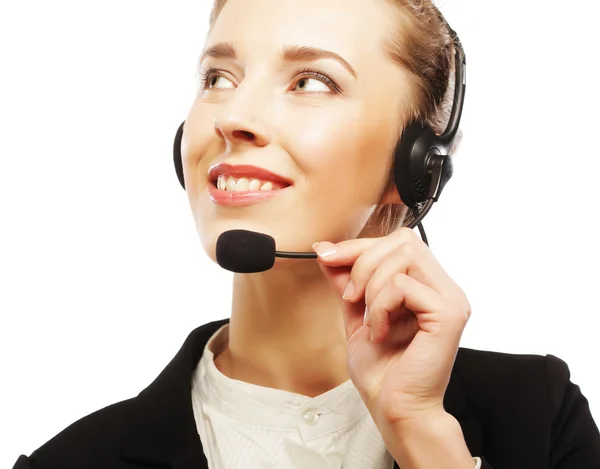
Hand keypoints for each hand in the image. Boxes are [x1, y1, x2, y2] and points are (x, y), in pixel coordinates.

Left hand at [313, 227, 471, 425]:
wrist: (394, 408)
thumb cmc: (381, 369)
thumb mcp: (356, 314)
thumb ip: (347, 280)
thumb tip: (326, 249)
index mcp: (427, 285)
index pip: (398, 241)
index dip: (359, 245)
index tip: (326, 255)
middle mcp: (443, 287)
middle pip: (403, 240)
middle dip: (363, 262)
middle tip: (350, 297)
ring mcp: (450, 299)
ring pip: (403, 257)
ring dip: (372, 287)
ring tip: (370, 320)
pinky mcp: (448, 314)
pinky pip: (403, 285)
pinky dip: (381, 307)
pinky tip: (381, 331)